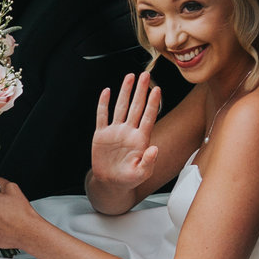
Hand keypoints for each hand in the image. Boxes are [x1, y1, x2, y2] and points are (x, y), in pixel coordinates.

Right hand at [90, 71, 163, 201]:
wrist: (111, 183)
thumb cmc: (129, 179)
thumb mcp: (141, 173)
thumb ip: (149, 162)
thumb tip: (154, 149)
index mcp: (140, 140)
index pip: (148, 117)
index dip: (152, 103)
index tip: (157, 90)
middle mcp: (128, 132)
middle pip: (136, 107)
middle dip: (140, 90)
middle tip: (145, 75)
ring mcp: (115, 131)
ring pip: (121, 107)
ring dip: (125, 92)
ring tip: (129, 77)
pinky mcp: (102, 134)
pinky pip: (102, 116)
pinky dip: (103, 104)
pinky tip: (106, 92)